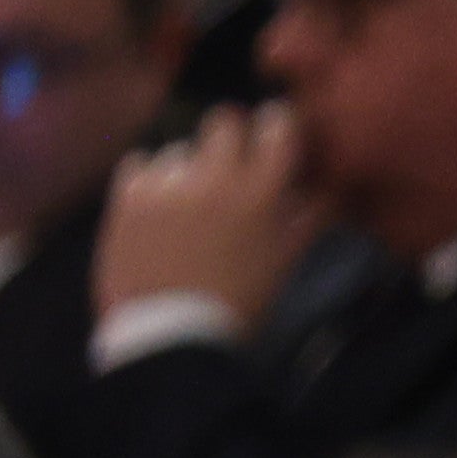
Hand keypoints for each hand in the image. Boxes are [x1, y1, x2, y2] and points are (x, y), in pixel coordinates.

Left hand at [95, 108, 330, 332]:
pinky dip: (149, 181)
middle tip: (226, 157)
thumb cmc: (240, 301)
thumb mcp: (287, 260)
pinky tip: (156, 209)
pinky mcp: (127, 197)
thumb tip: (328, 184)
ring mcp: (167, 185)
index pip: (277, 127)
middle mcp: (215, 178)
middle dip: (228, 134)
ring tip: (184, 203)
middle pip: (222, 122)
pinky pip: (139, 165)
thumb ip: (310, 216)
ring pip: (178, 150)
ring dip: (185, 169)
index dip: (276, 122)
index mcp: (261, 193)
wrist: (171, 336)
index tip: (272, 126)